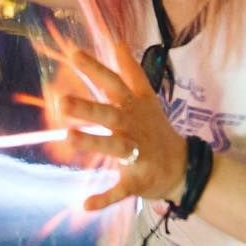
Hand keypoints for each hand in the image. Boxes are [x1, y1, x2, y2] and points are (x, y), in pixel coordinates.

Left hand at [61, 47, 188, 210]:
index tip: (72, 53)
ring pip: (114, 147)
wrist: (183, 166)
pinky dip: (104, 198)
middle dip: (87, 108)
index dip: (94, 68)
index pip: (113, 83)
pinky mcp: (137, 180)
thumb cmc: (155, 129)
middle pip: (109, 114)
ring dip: (93, 143)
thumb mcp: (146, 98)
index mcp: (132, 108)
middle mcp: (133, 127)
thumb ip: (131, 71)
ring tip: (68, 137)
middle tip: (61, 101)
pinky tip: (85, 204)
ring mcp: (137, 153)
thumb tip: (118, 41)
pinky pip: (119, 190)